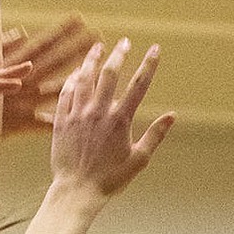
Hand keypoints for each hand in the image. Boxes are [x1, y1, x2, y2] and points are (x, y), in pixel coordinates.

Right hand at [0, 15, 95, 137]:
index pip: (43, 43)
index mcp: (12, 64)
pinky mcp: (21, 123)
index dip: (62, 30)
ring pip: (58, 87)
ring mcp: (24, 101)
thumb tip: (21, 30)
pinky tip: (85, 115)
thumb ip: (2, 45)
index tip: (80, 17)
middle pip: (56, 61)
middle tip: (100, 36)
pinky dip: (64, 118)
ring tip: (98, 68)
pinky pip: (47, 123)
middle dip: (78, 48)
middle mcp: (22, 80)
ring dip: (79, 77)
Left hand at [50, 39, 172, 197]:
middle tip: (124, 42)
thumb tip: (172, 116)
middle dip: (119, 54)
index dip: (149, 64)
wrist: (76, 191)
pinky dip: (71, 81)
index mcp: (120, 120)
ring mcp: (78, 115)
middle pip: (110, 74)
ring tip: (97, 47)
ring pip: (84, 79)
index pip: (139, 85)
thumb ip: (155, 135)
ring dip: (92, 60)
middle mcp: (98, 112)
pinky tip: (75, 73)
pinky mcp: (60, 122)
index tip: (155, 48)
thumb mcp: (138, 159)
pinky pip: (65, 94)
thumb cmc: (109, 179)